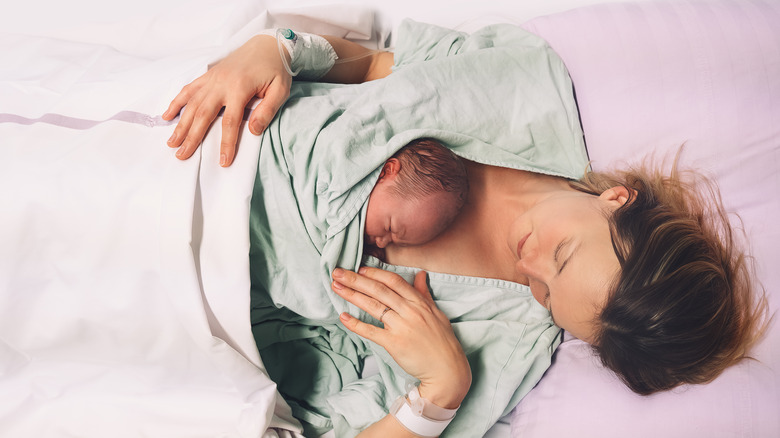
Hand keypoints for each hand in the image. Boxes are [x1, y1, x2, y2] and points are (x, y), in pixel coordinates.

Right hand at [162, 35, 291, 166]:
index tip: (223, 161)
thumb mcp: (280, 90)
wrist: (267, 44)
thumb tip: (253, 131)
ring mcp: (213, 78)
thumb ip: (267, 110)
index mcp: (240, 88)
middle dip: (192, 137)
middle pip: (203, 114)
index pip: (230, 121)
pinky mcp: (209, 75)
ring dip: (180, 124)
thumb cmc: (276, 69)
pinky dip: (177, 102)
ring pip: (192, 103)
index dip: (226, 143)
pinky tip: (168, 116)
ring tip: (172, 142)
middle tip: (181, 156)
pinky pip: (189, 89)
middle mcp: (222, 83)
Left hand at [331, 267, 470, 408]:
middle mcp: (409, 311)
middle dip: (356, 279)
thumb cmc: (442, 342)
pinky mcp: (394, 344)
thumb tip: (420, 274)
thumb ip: (424, 293)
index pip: (393, 281)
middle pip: (379, 290)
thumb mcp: (436, 312)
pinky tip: (343, 317)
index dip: (375, 273)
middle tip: (338, 272)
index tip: (360, 269)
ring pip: (373, 306)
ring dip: (352, 295)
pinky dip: (356, 324)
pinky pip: (371, 331)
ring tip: (336, 287)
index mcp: (419, 302)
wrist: (447, 369)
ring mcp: (401, 327)